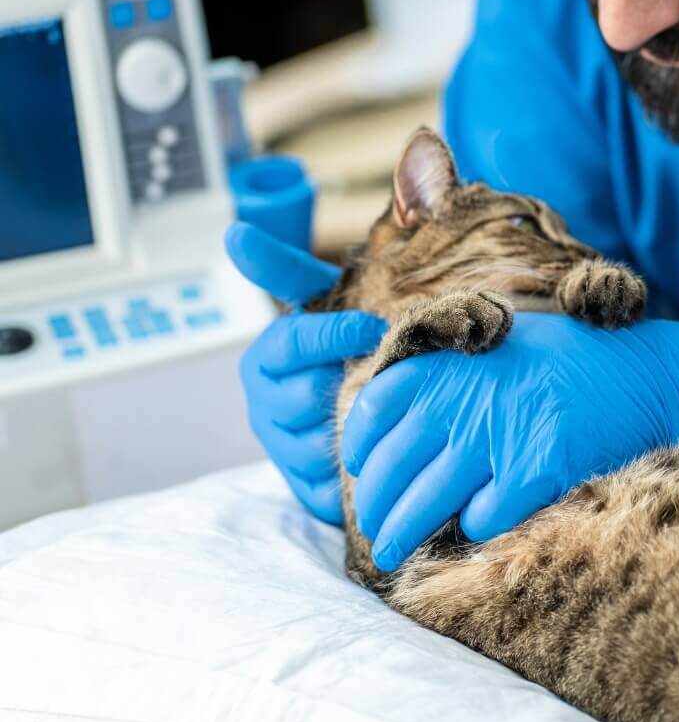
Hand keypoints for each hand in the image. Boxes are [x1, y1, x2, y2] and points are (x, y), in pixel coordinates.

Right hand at [226, 221, 386, 523]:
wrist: (362, 401)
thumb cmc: (346, 341)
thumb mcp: (319, 299)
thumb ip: (282, 268)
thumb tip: (234, 231)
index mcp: (264, 360)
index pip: (289, 343)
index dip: (334, 335)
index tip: (375, 325)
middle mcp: (264, 407)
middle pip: (305, 398)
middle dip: (351, 383)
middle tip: (395, 370)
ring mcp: (285, 451)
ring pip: (323, 441)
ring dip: (364, 423)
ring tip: (400, 403)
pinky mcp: (309, 490)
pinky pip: (339, 484)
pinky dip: (368, 465)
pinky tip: (395, 443)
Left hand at [341, 312, 678, 570]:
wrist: (649, 372)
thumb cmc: (574, 358)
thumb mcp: (500, 342)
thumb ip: (450, 372)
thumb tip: (393, 418)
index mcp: (453, 361)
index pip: (374, 409)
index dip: (358, 447)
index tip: (357, 468)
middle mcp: (467, 396)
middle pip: (391, 466)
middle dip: (374, 506)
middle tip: (372, 527)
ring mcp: (501, 434)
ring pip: (426, 503)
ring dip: (402, 534)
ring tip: (390, 552)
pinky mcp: (536, 470)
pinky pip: (482, 517)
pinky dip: (473, 526)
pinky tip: (478, 522)